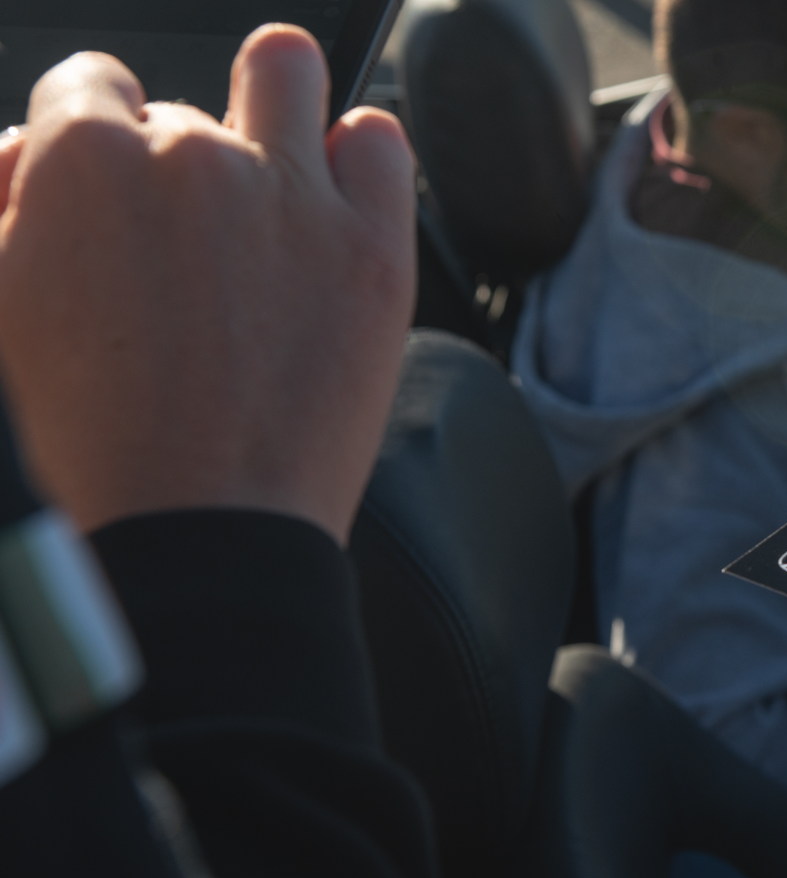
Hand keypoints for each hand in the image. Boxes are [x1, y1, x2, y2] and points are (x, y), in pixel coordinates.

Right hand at [0, 26, 415, 542]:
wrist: (203, 525)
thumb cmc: (97, 436)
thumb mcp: (3, 305)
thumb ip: (12, 202)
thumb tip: (28, 147)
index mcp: (84, 160)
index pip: (86, 86)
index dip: (99, 144)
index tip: (120, 193)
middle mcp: (192, 157)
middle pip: (186, 115)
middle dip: (182, 171)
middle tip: (191, 258)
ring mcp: (291, 193)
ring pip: (287, 73)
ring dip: (275, 109)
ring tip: (271, 180)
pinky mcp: (373, 243)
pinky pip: (380, 140)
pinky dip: (361, 158)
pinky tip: (338, 205)